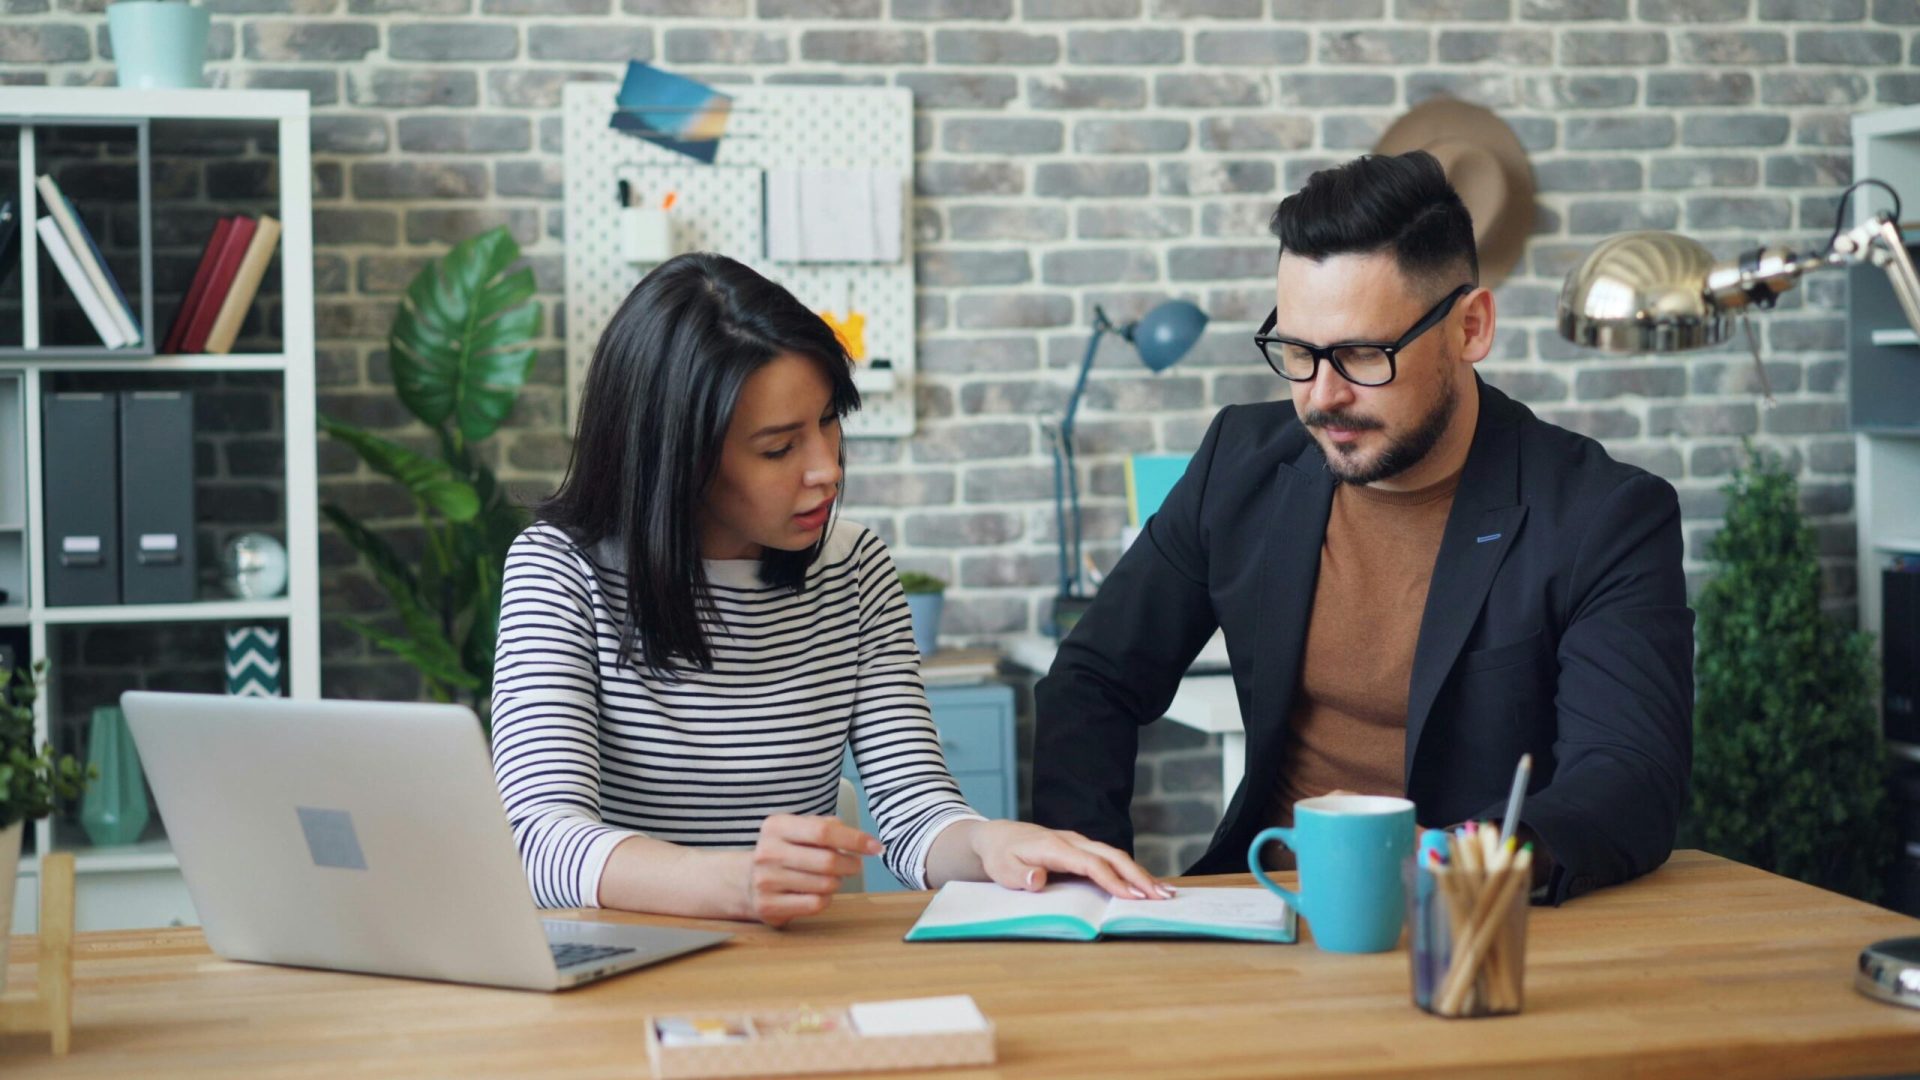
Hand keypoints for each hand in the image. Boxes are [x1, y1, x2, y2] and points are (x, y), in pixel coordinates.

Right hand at [746, 815, 881, 927]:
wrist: (745, 881)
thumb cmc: (784, 852)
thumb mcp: (799, 829)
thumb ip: (828, 827)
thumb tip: (861, 839)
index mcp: (776, 826)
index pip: (823, 831)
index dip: (855, 839)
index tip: (875, 846)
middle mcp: (768, 852)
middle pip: (828, 861)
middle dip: (851, 864)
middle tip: (854, 865)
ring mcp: (766, 881)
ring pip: (825, 884)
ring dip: (837, 882)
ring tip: (830, 877)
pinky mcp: (769, 906)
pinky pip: (815, 904)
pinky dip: (825, 898)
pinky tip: (817, 891)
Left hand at [966, 820, 1171, 899]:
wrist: (999, 837)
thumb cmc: (1002, 856)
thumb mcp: (1002, 868)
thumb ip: (1019, 876)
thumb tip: (1037, 880)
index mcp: (1056, 847)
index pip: (1091, 864)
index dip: (1113, 881)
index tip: (1133, 897)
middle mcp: (1073, 841)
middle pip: (1112, 856)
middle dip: (1139, 876)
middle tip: (1162, 896)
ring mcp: (1080, 844)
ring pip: (1116, 856)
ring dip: (1140, 874)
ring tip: (1164, 893)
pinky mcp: (1083, 849)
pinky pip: (1111, 859)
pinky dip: (1130, 871)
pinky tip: (1146, 885)